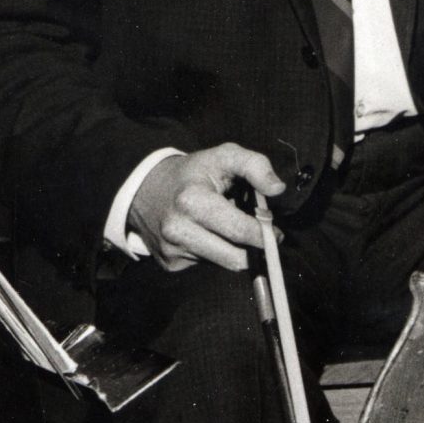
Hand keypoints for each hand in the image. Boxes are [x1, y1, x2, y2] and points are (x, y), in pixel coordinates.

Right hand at [128, 142, 284, 272]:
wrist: (145, 189)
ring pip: (223, 264)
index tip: (276, 234)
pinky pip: (206, 265)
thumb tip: (278, 189)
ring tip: (228, 228)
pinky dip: (215, 253)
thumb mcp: (224, 156)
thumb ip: (255, 166)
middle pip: (235, 258)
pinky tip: (208, 235)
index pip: (240, 231)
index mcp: (192, 201)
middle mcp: (178, 230)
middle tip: (262, 237)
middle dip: (255, 250)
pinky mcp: (170, 264)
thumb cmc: (193, 172)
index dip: (264, 235)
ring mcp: (172, 250)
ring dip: (234, 251)